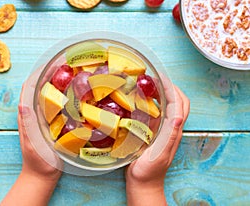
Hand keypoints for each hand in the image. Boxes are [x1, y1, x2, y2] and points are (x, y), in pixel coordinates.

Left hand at [1, 66, 62, 205]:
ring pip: (49, 95)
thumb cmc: (38, 161)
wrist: (42, 175)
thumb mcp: (32, 143)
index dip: (38, 73)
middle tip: (68, 66)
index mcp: (27, 115)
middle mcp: (34, 112)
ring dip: (58, 83)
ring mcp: (43, 117)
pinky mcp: (51, 123)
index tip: (52, 64)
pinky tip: (75, 94)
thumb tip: (23, 103)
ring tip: (73, 75)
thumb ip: (27, 125)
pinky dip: (64, 96)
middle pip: (40, 87)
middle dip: (51, 74)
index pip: (29, 87)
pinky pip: (57, 105)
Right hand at [125, 79, 189, 204]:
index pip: (179, 105)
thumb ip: (170, 137)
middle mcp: (171, 128)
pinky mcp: (156, 132)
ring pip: (169, 106)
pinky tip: (143, 100)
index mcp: (173, 132)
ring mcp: (164, 130)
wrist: (143, 182)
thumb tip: (178, 117)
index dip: (172, 89)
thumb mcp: (159, 155)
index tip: (161, 77)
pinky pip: (158, 113)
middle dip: (171, 88)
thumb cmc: (149, 171)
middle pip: (179, 103)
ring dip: (164, 93)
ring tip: (150, 84)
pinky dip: (154, 103)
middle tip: (156, 78)